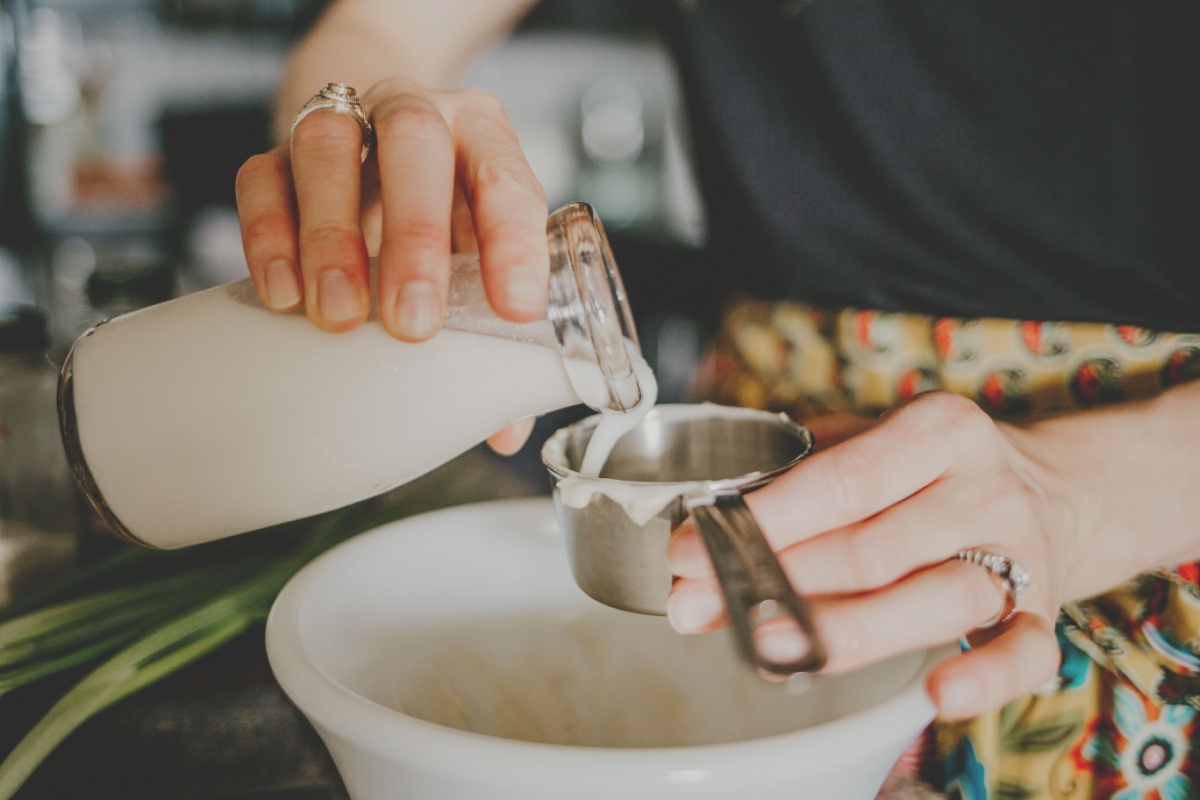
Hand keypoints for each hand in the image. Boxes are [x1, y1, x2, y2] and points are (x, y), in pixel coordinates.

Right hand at [235, 77, 548, 339]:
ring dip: (332, 236)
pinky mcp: (276, 154)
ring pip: (327, 148)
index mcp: (483, 136)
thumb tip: (505, 425)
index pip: (506, 178)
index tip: (516, 310)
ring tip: (340, 317)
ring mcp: (343, 126)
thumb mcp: (483, 253)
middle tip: (413, 323)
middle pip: (414, 140)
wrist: (371, 150)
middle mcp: (415, 115)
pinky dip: (269, 238)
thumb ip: (501, 330)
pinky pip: (262, 179)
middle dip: (415, 235)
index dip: (514, 243)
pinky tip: (285, 297)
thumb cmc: (445, 215)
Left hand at [666, 392, 1068, 719]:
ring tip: (768, 647)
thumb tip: (712, 518)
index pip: (840, 481)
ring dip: (842, 632)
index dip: (763, 520)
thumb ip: (802, 470)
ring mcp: (1020, 553)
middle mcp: (983, 488)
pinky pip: (1027, 653)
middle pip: (872, 549)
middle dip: (774, 582)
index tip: (694, 546)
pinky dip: (985, 678)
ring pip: (931, 602)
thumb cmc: (935, 468)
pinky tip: (936, 694)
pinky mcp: (1045, 611)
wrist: (1055, 487)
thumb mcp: (877, 439)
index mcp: (938, 431)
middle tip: (699, 604)